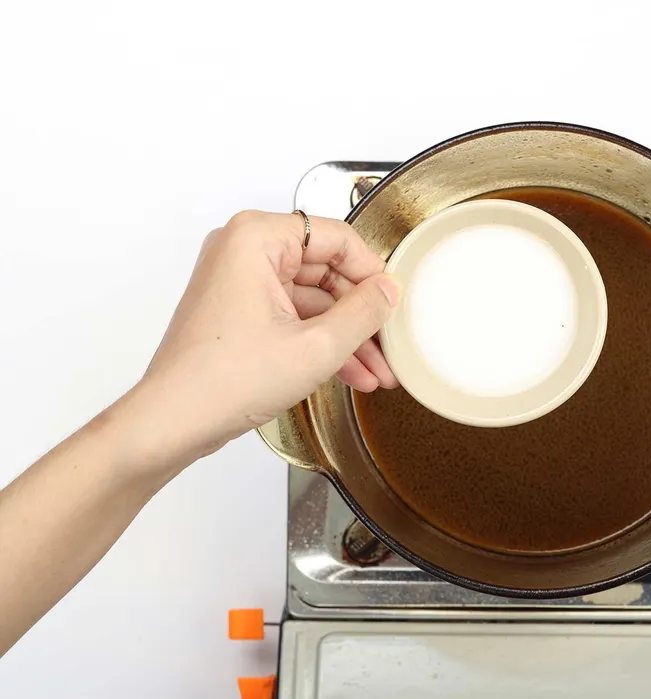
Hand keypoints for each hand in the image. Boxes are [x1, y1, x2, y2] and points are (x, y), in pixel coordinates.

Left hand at [140, 210, 399, 460]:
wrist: (173, 422)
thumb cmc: (222, 382)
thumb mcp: (317, 347)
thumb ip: (364, 312)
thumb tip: (389, 291)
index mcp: (256, 239)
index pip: (337, 238)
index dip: (372, 273)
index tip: (393, 302)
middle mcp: (242, 250)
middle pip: (325, 268)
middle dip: (361, 314)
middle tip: (389, 342)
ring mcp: (239, 281)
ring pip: (313, 298)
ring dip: (346, 335)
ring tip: (377, 370)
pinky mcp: (238, 310)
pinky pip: (293, 315)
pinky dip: (320, 341)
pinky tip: (351, 373)